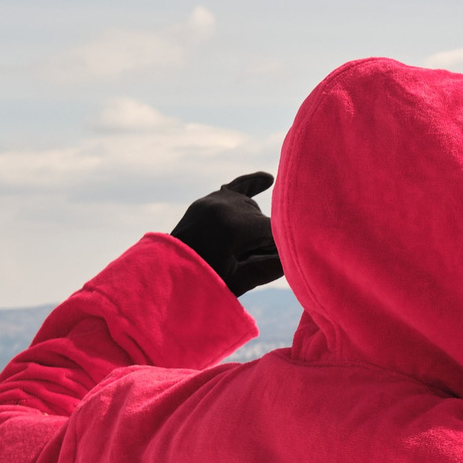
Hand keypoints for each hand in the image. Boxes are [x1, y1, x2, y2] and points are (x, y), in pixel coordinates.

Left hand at [173, 172, 282, 295]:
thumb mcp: (240, 281)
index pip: (275, 232)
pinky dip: (253, 183)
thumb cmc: (204, 283)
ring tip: (235, 250)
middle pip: (265, 220)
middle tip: (242, 263)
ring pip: (253, 210)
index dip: (277, 252)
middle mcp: (226, 206)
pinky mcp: (209, 200)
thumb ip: (272, 267)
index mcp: (234, 226)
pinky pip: (236, 186)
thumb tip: (297, 255)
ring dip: (254, 227)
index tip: (275, 264)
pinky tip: (268, 179)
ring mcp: (215, 200)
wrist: (165, 274)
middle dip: (263, 241)